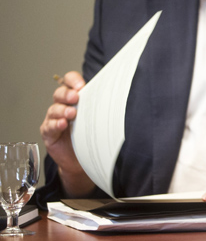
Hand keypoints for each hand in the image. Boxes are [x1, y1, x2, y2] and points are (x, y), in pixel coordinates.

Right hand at [39, 71, 95, 196]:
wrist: (81, 160)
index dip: (73, 81)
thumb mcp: (98, 117)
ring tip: (71, 114)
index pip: (69, 82)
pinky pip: (49, 126)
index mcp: (75, 98)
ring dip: (62, 110)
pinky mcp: (49, 133)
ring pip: (54, 109)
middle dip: (67, 94)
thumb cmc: (91, 135)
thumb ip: (103, 105)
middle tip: (75, 97)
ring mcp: (54, 119)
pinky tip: (62, 124)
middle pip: (59, 94)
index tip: (81, 85)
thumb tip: (122, 94)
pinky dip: (55, 124)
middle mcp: (63, 106)